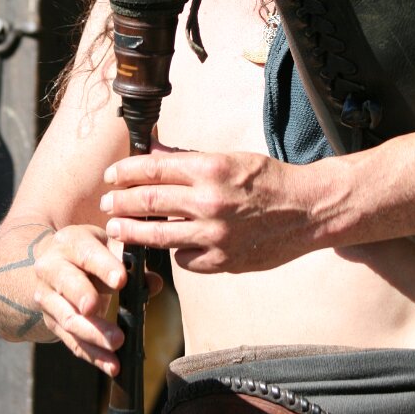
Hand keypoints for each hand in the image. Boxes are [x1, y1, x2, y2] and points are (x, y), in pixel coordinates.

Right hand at [33, 224, 161, 374]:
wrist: (55, 263)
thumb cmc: (93, 251)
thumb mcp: (111, 247)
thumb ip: (133, 262)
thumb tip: (154, 283)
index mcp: (70, 242)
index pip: (86, 252)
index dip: (103, 266)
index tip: (121, 280)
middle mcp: (51, 267)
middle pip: (68, 285)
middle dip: (87, 299)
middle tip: (107, 306)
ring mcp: (47, 297)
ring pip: (68, 318)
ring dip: (94, 334)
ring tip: (118, 344)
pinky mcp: (50, 322)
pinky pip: (72, 341)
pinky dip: (93, 355)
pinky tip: (113, 366)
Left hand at [99, 142, 323, 273]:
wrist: (308, 210)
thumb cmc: (269, 181)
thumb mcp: (231, 158)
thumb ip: (189, 159)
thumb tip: (153, 152)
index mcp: (211, 169)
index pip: (153, 168)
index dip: (125, 172)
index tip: (112, 175)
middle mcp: (210, 201)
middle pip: (148, 202)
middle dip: (120, 203)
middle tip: (106, 204)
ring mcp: (216, 235)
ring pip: (158, 236)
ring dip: (131, 232)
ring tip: (117, 230)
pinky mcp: (223, 261)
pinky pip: (184, 260)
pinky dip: (175, 252)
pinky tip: (173, 245)